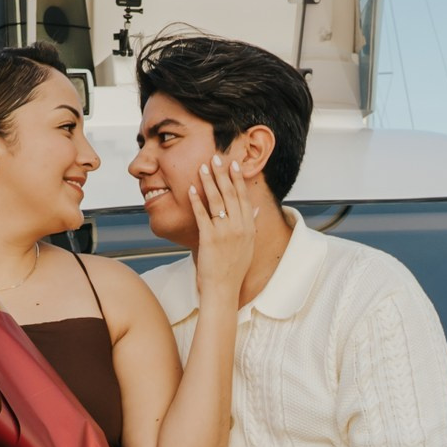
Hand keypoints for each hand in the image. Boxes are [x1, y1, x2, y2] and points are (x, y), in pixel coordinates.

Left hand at [188, 155, 257, 304]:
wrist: (224, 289)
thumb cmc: (234, 269)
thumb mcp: (248, 246)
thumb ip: (251, 225)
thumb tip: (255, 209)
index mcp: (248, 227)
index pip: (244, 197)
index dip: (238, 179)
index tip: (233, 164)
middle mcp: (239, 227)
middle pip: (230, 194)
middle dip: (223, 174)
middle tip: (216, 157)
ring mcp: (225, 232)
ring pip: (217, 201)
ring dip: (209, 182)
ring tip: (202, 167)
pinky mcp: (210, 238)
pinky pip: (202, 215)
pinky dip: (196, 200)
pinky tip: (191, 189)